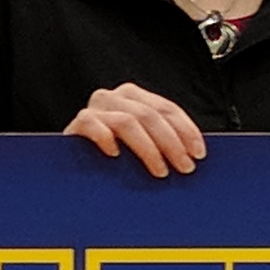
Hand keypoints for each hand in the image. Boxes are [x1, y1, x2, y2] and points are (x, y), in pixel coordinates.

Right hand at [67, 82, 206, 177]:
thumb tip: (193, 157)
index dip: (186, 130)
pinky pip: (92, 125)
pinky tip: (116, 155)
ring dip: (149, 148)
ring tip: (160, 171)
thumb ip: (159, 143)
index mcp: (133, 97)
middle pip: (151, 115)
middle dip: (172, 143)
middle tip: (185, 168)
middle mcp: (114, 98)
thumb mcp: (138, 147)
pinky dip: (106, 138)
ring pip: (128, 122)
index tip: (199, 153)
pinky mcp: (77, 124)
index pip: (167, 109)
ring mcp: (95, 109)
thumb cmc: (108, 160)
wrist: (70, 170)